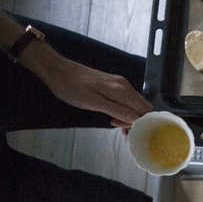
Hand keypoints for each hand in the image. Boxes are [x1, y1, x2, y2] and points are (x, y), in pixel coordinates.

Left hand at [23, 43, 151, 127]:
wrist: (58, 70)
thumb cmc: (71, 87)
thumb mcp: (92, 102)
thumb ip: (116, 110)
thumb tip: (135, 119)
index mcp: (120, 90)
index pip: (142, 111)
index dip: (137, 124)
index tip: (123, 131)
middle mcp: (125, 85)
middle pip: (144, 107)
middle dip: (138, 121)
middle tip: (122, 132)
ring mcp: (121, 83)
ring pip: (137, 104)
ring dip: (132, 117)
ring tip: (117, 126)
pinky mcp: (115, 84)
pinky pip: (128, 99)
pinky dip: (126, 110)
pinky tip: (115, 116)